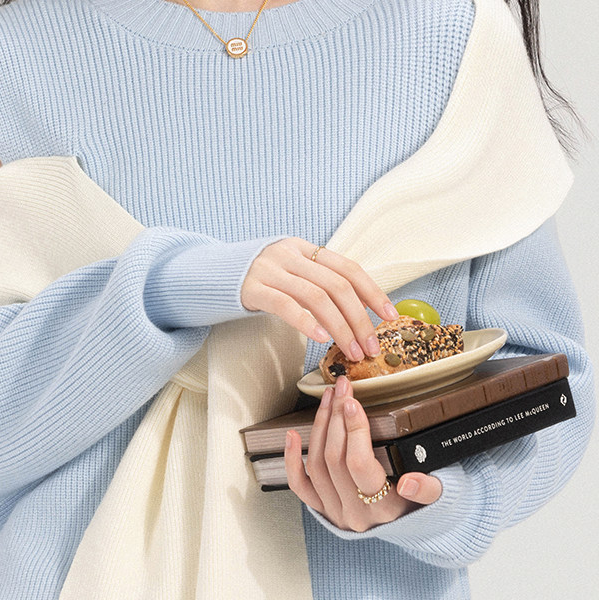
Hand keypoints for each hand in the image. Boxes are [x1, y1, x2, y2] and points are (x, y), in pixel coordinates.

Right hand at [241, 238, 399, 361]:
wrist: (208, 274)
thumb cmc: (257, 281)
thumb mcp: (289, 273)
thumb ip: (317, 283)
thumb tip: (358, 310)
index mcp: (304, 248)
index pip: (348, 267)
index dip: (372, 292)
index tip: (390, 316)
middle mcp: (289, 254)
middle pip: (337, 285)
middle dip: (359, 319)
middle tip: (370, 346)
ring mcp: (269, 269)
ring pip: (316, 297)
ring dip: (340, 328)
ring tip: (351, 352)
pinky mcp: (251, 288)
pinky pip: (285, 305)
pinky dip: (306, 322)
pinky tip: (319, 338)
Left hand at [284, 373, 444, 531]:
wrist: (419, 526)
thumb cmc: (429, 502)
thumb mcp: (441, 494)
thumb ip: (428, 489)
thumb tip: (410, 483)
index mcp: (385, 509)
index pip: (360, 464)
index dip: (354, 430)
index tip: (354, 402)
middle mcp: (356, 514)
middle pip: (334, 459)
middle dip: (337, 418)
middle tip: (342, 389)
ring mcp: (336, 512)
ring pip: (316, 465)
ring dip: (319, 428)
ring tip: (329, 400)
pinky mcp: (324, 509)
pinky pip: (300, 485)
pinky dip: (291, 459)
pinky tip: (291, 435)